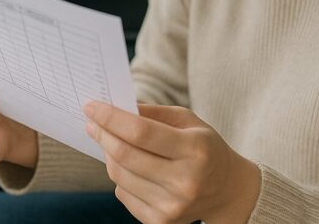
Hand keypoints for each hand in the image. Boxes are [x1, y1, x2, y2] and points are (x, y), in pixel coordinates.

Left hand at [84, 102, 260, 223]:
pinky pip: (123, 194)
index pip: (141, 132)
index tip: (91, 106)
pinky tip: (127, 165)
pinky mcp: (161, 222)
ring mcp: (172, 206)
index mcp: (195, 149)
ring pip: (119, 176)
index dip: (111, 118)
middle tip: (92, 121)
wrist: (226, 190)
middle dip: (102, 134)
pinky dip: (119, 176)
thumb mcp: (187, 120)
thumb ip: (152, 113)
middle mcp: (185, 181)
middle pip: (125, 155)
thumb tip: (114, 108)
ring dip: (108, 154)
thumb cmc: (203, 147)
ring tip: (109, 141)